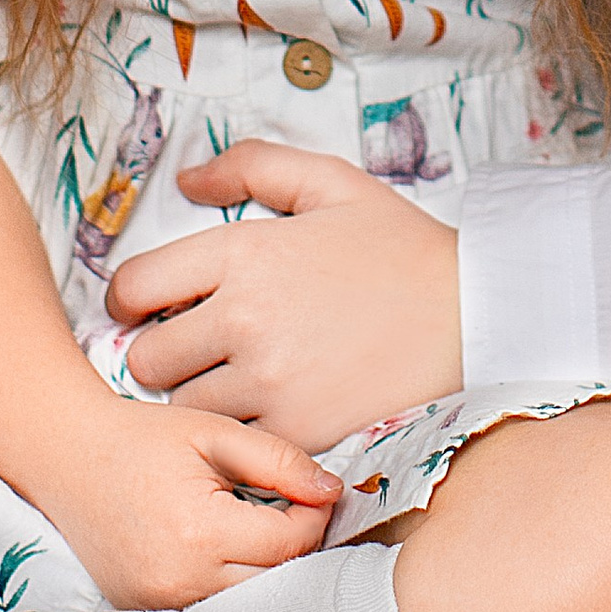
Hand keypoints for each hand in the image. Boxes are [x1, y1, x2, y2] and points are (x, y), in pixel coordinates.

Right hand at [30, 379, 342, 610]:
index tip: (315, 491)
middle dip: (295, 546)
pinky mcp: (143, 608)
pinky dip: (226, 582)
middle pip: (273, 581)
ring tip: (262, 526)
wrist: (65, 454)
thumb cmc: (141, 436)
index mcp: (201, 532)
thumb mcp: (213, 433)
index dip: (314, 516)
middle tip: (295, 508)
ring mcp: (157, 602)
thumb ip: (278, 460)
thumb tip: (333, 491)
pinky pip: (205, 606)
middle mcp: (179, 579)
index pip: (290, 543)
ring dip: (264, 569)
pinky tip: (226, 547)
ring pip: (243, 601)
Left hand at [108, 147, 463, 453]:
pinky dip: (245, 435)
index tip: (155, 307)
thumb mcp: (331, 183)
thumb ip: (253, 167)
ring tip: (243, 383)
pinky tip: (273, 413)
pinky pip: (234, 445)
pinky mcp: (296, 432)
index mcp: (244, 252)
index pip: (133, 286)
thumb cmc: (403, 250)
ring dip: (202, 400)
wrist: (477, 317)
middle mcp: (244, 317)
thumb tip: (187, 179)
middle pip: (146, 359)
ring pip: (184, 409)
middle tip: (203, 349)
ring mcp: (268, 382)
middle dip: (166, 354)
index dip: (133, 300)